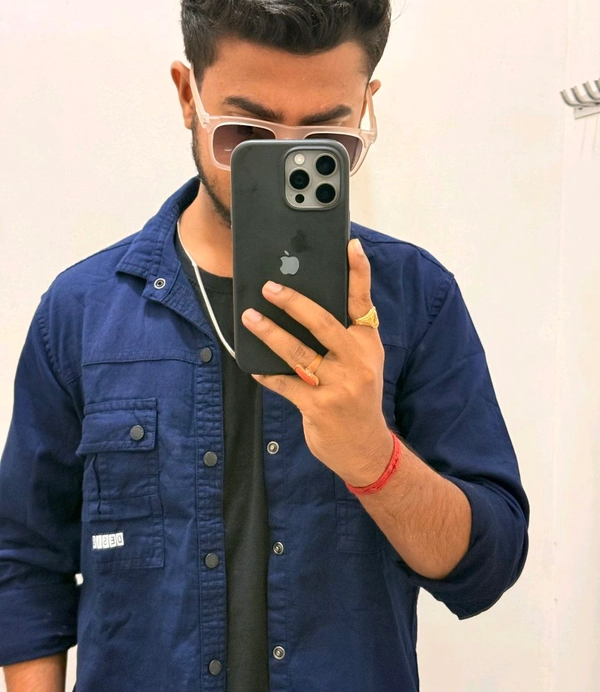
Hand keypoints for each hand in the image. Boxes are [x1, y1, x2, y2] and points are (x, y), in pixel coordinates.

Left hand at [241, 238, 393, 486]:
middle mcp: (357, 361)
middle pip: (323, 323)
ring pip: (298, 352)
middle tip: (269, 287)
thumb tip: (308, 305)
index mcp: (368, 344)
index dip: (359, 273)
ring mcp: (339, 385)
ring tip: (250, 317)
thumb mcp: (363, 362)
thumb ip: (345, 335)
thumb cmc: (358, 397)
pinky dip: (267, 373)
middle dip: (294, 302)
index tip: (351, 245)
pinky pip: (286, 383)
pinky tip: (253, 364)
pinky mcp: (319, 407)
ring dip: (270, 333)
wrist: (365, 446)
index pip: (363, 302)